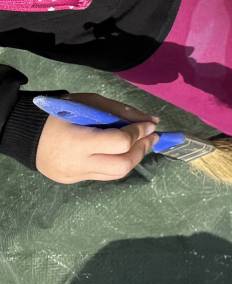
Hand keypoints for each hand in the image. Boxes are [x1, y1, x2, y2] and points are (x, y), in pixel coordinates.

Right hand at [34, 94, 158, 183]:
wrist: (26, 133)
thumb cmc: (60, 112)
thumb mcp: (90, 103)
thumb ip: (122, 112)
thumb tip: (152, 121)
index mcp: (79, 142)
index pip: (120, 143)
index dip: (139, 133)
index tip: (151, 125)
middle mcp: (77, 164)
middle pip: (122, 166)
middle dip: (141, 151)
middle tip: (150, 137)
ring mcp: (75, 175)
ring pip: (115, 174)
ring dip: (132, 158)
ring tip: (139, 144)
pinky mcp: (73, 180)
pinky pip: (102, 175)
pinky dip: (115, 163)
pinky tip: (118, 152)